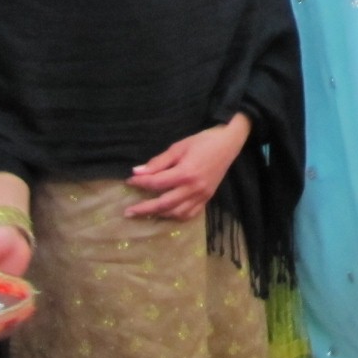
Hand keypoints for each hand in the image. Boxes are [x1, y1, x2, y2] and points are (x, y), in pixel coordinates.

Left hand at [125, 116, 248, 220]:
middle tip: (128, 211)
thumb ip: (158, 161)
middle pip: (164, 204)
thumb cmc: (203, 141)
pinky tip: (167, 214)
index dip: (140, 183)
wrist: (229, 143)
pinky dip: (177, 217)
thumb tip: (137, 172)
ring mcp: (202, 195)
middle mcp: (193, 188)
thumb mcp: (179, 147)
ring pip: (176, 213)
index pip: (156, 183)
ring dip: (159, 215)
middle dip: (144, 208)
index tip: (129, 181)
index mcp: (185, 173)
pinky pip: (190, 214)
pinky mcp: (207, 198)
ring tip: (146, 213)